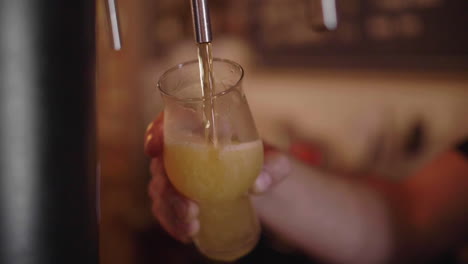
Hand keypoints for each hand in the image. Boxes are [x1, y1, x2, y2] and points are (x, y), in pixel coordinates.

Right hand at [144, 112, 290, 242]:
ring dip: (171, 210)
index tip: (155, 149)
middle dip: (168, 188)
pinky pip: (165, 210)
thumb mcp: (275, 162)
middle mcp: (182, 151)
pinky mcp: (178, 199)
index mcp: (200, 129)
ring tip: (193, 226)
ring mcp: (176, 176)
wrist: (257, 184)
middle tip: (191, 207)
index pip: (169, 122)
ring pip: (160, 191)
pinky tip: (188, 234)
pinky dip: (172, 223)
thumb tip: (258, 184)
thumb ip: (273, 168)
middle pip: (161, 164)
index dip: (155, 132)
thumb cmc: (263, 163)